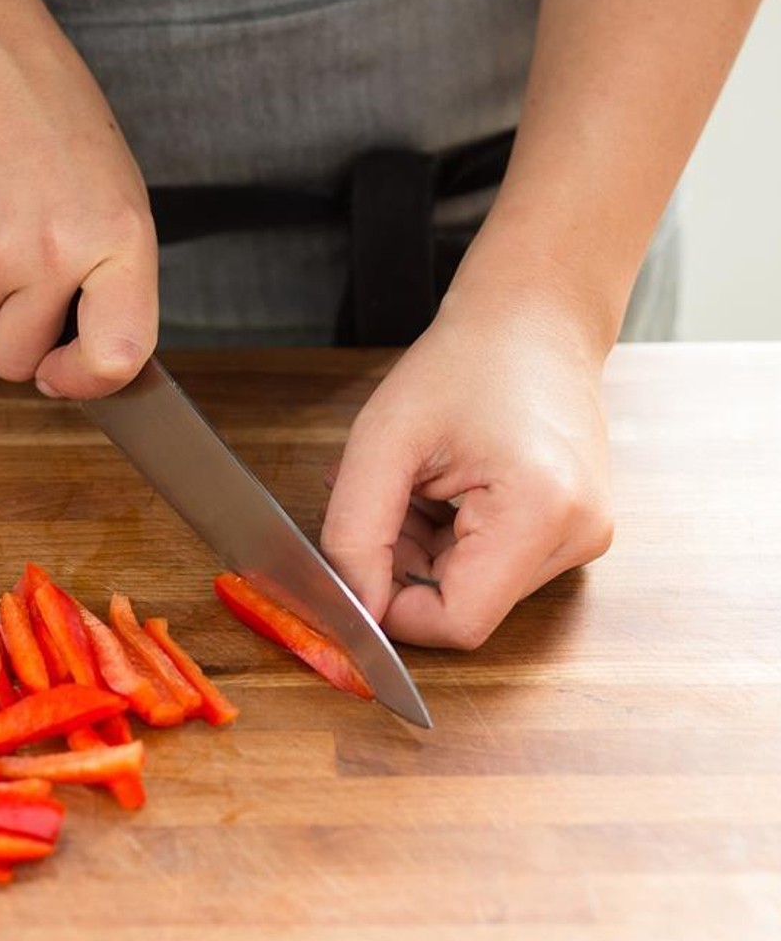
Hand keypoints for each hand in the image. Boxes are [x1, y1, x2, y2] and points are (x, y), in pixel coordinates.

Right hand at [0, 0, 157, 398]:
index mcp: (117, 240)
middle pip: (12, 358)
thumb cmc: (51, 120)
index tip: (59, 374)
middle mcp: (53, 251)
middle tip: (15, 272)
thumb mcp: (113, 193)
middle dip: (8, 333)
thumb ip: (107, 280)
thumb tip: (76, 363)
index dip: (82, 382)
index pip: (115, 356)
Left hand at [320, 284, 615, 648]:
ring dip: (424, 552)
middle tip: (384, 499)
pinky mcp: (575, 529)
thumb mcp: (382, 441)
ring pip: (475, 589)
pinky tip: (439, 488)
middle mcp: (579, 535)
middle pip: (466, 607)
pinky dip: (449, 540)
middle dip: (405, 568)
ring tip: (413, 483)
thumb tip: (355, 608)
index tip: (356, 563)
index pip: (458, 622)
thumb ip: (355, 533)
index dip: (394, 610)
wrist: (533, 317)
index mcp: (541, 512)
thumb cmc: (464, 363)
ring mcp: (585, 535)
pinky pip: (494, 566)